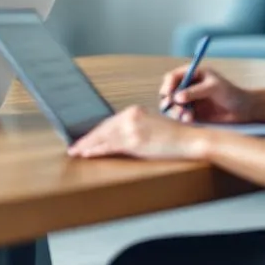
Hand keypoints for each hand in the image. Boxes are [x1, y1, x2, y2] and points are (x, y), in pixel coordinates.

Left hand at [67, 106, 211, 159]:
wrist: (189, 139)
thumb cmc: (175, 135)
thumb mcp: (152, 124)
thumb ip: (136, 126)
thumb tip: (121, 136)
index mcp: (134, 110)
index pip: (109, 122)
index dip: (96, 131)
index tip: (86, 137)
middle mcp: (130, 116)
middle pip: (103, 128)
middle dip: (88, 138)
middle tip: (74, 145)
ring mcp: (131, 128)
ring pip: (103, 137)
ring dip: (87, 145)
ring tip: (76, 151)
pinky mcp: (134, 141)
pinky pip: (110, 146)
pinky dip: (96, 150)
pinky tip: (87, 153)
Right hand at [159, 67, 255, 123]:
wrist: (243, 110)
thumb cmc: (231, 93)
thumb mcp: (213, 88)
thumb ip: (195, 92)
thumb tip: (177, 97)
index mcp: (192, 75)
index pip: (173, 77)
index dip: (168, 84)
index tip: (168, 93)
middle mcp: (188, 87)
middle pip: (169, 91)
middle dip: (169, 100)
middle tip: (173, 106)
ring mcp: (189, 101)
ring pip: (173, 105)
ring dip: (176, 111)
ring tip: (186, 116)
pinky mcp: (192, 113)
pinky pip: (181, 115)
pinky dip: (182, 118)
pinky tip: (189, 120)